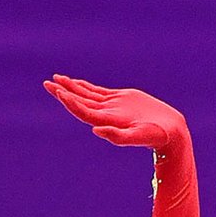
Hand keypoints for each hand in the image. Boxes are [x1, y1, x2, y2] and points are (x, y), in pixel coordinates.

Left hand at [42, 74, 186, 149]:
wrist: (168, 132)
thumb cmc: (154, 136)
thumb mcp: (136, 137)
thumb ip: (116, 136)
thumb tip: (95, 130)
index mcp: (106, 121)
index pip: (83, 110)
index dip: (70, 101)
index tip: (58, 91)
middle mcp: (105, 114)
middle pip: (79, 102)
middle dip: (63, 92)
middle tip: (47, 83)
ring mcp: (111, 106)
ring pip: (86, 94)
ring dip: (71, 87)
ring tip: (56, 79)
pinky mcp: (119, 99)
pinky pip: (97, 91)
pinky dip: (85, 86)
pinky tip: (75, 82)